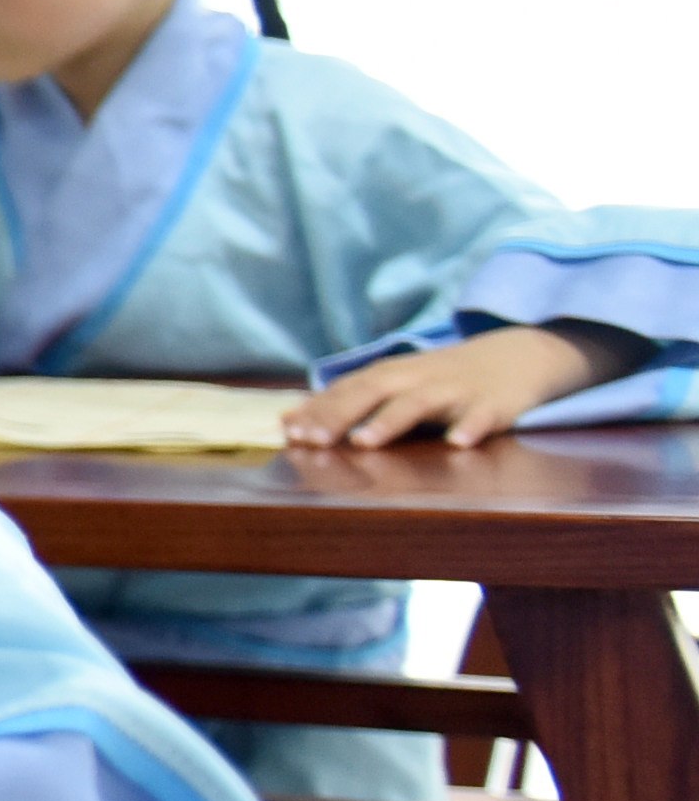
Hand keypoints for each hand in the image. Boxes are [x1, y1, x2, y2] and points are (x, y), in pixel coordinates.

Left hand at [284, 321, 649, 448]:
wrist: (515, 357)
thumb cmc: (440, 379)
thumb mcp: (393, 384)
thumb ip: (344, 402)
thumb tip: (285, 421)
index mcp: (390, 376)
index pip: (345, 390)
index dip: (316, 411)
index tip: (286, 432)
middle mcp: (417, 379)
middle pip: (373, 392)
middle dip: (339, 416)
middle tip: (312, 440)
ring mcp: (455, 391)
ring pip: (419, 404)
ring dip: (390, 422)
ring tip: (365, 442)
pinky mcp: (493, 405)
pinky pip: (482, 417)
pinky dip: (470, 428)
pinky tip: (458, 443)